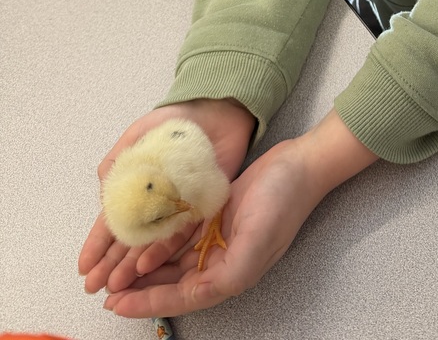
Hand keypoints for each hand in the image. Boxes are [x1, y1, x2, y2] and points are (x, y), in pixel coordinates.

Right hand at [79, 99, 254, 295]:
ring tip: (115, 286)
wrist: (215, 111)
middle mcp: (155, 202)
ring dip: (131, 264)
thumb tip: (101, 188)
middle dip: (109, 263)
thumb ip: (118, 160)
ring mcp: (176, 208)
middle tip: (93, 286)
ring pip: (150, 243)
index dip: (97, 243)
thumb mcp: (138, 135)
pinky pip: (178, 233)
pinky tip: (145, 267)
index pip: (113, 220)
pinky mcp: (199, 208)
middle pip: (129, 238)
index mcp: (136, 186)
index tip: (84, 267)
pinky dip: (161, 250)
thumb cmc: (174, 121)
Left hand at [98, 110, 377, 317]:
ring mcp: (221, 240)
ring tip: (117, 270)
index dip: (148, 302)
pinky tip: (141, 239)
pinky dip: (161, 241)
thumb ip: (230, 272)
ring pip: (175, 261)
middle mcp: (224, 261)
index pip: (182, 297)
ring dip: (147, 267)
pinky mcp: (218, 218)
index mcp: (233, 273)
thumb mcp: (258, 239)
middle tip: (107, 290)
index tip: (117, 304)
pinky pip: (183, 236)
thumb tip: (198, 294)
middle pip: (174, 283)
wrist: (301, 163)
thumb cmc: (283, 199)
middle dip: (141, 288)